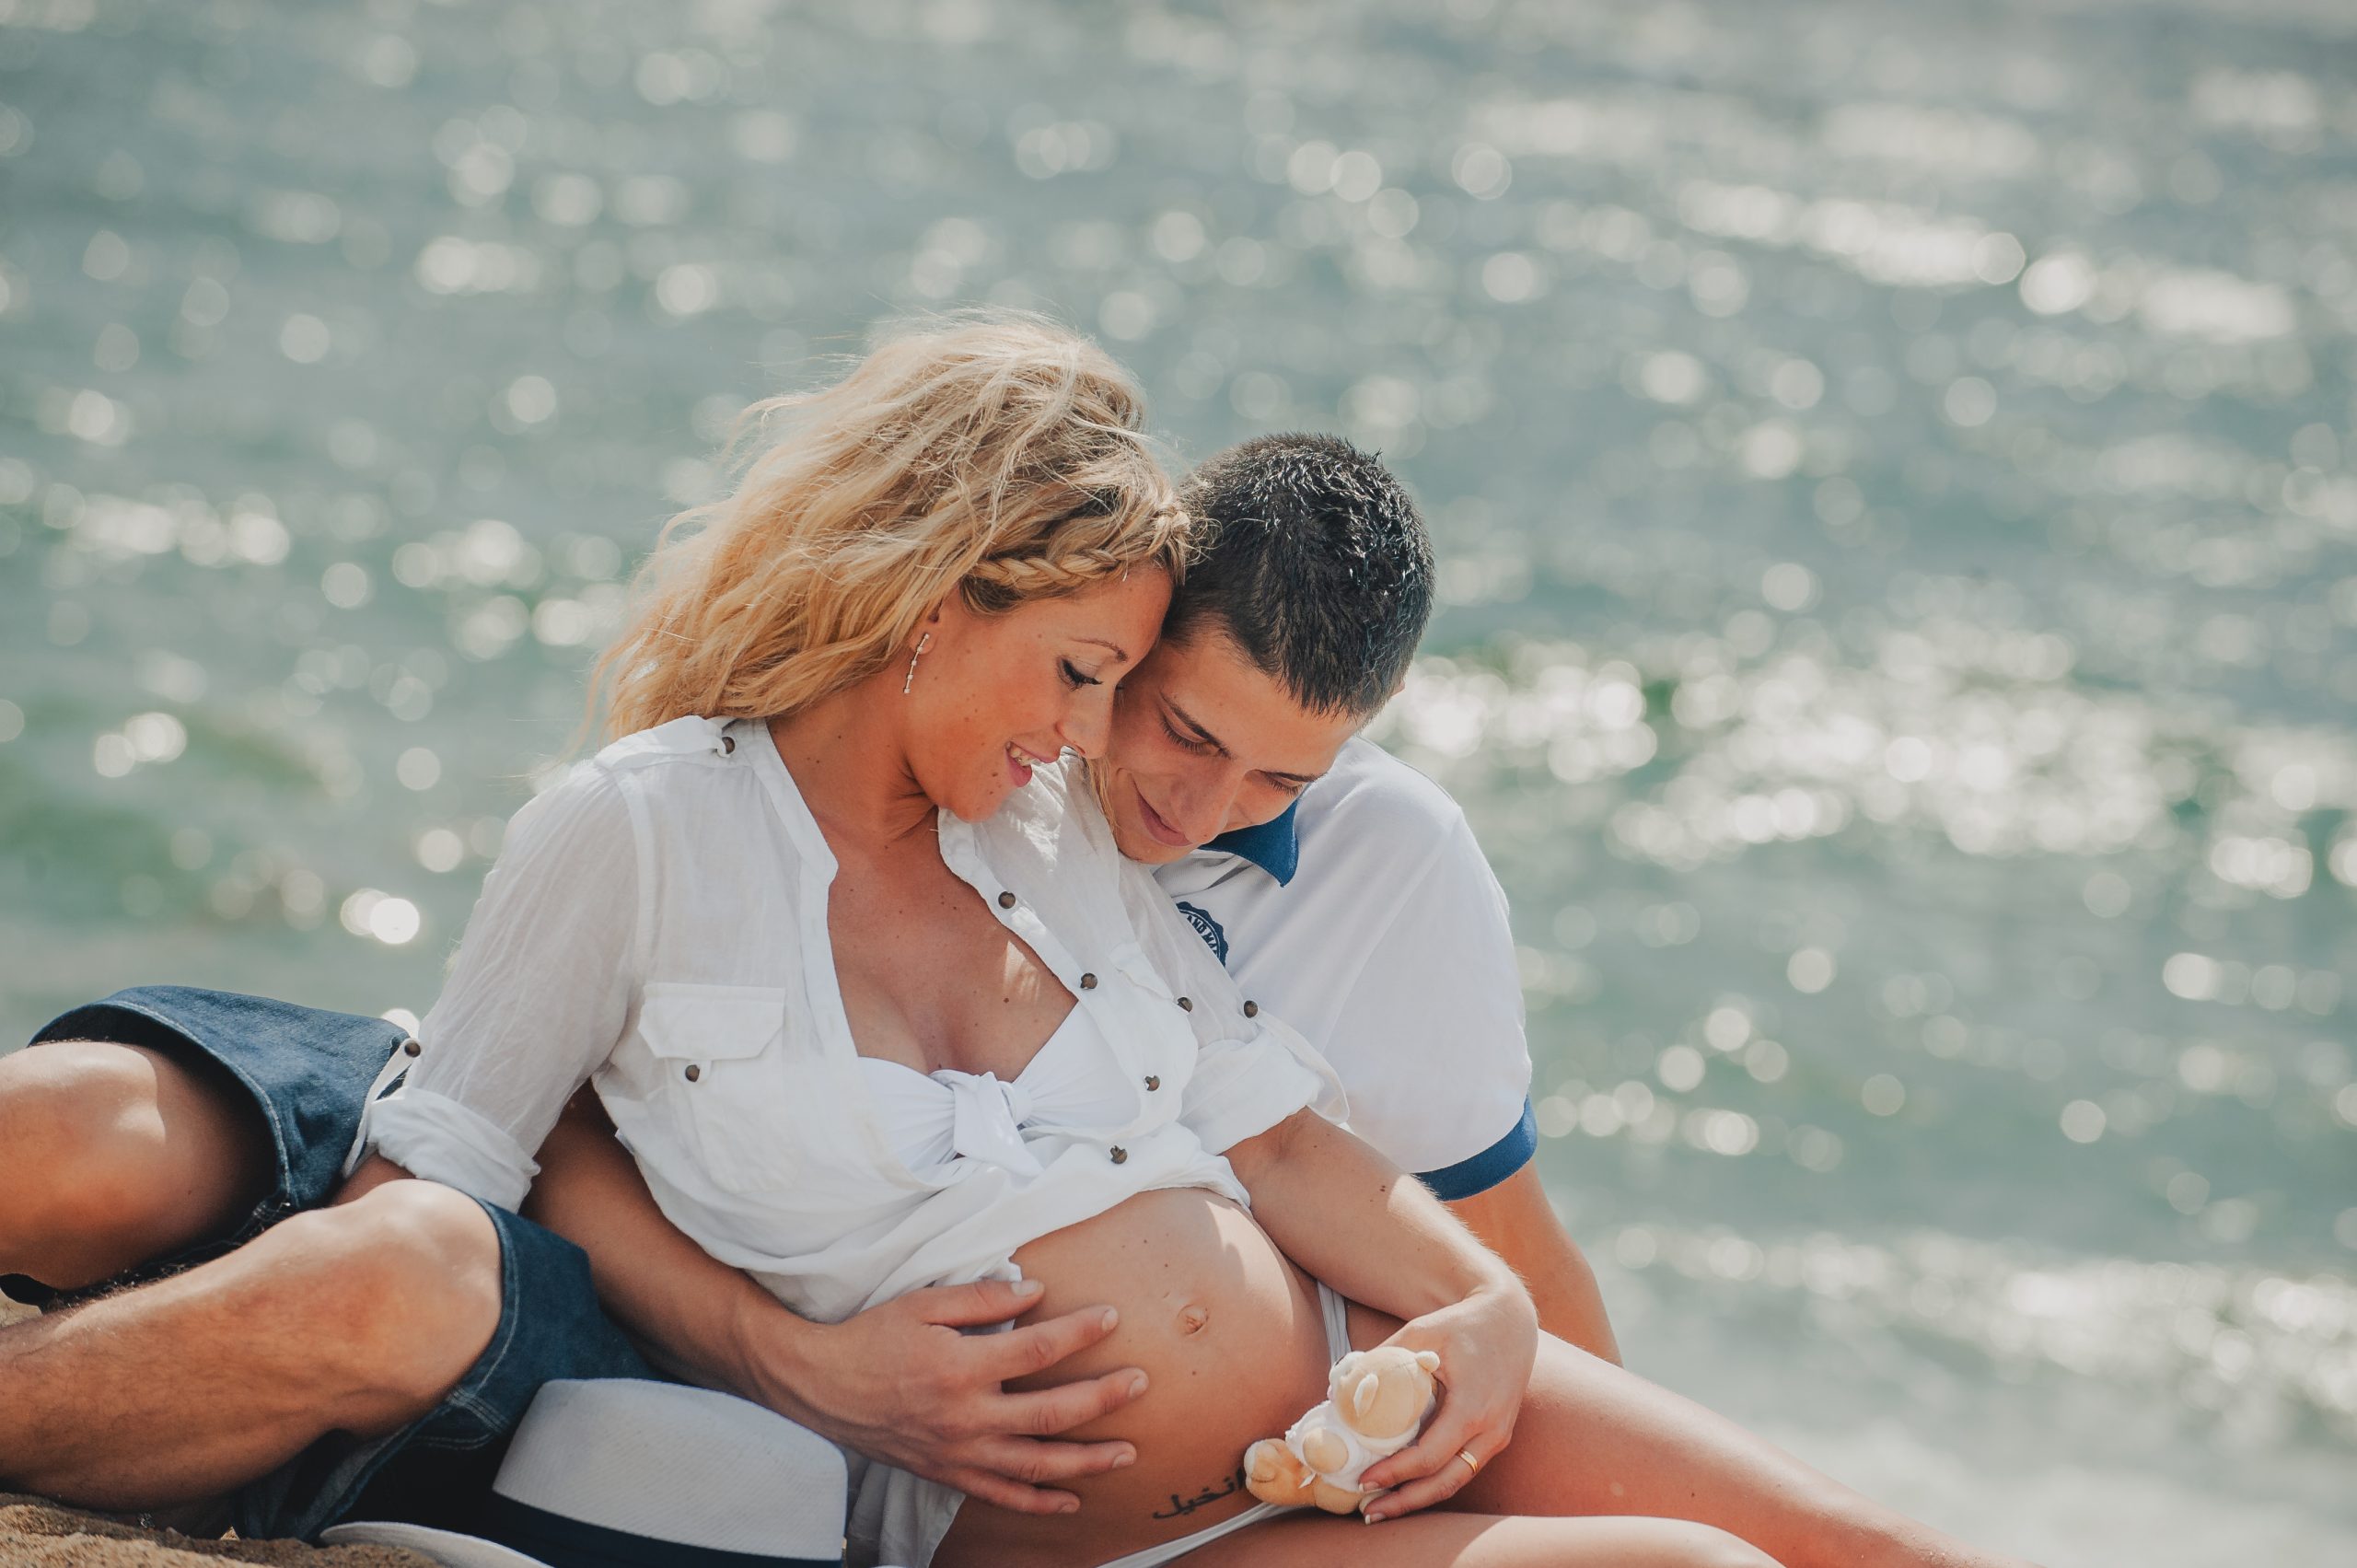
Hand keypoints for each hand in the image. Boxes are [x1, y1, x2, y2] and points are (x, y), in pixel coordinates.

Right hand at [749, 1277, 1148, 1515]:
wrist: (821, 1386)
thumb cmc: (872, 1337)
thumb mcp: (923, 1303)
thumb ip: (982, 1298)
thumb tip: (1036, 1291)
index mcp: (961, 1367)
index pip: (1036, 1350)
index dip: (1078, 1332)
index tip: (1111, 1318)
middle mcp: (965, 1416)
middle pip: (1050, 1412)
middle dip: (1102, 1398)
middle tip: (1141, 1383)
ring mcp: (959, 1451)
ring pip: (1036, 1463)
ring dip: (1086, 1460)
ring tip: (1127, 1453)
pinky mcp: (948, 1473)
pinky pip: (1001, 1494)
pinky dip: (1039, 1501)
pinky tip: (1072, 1499)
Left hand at [1356, 1282, 1537, 1521]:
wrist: (1510, 1320)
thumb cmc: (1463, 1324)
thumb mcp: (1420, 1333)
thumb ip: (1381, 1359)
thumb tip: (1340, 1389)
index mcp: (1473, 1407)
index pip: (1430, 1456)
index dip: (1395, 1473)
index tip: (1364, 1480)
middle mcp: (1491, 1430)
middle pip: (1446, 1482)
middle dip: (1406, 1501)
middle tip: (1369, 1512)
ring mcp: (1497, 1437)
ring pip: (1457, 1481)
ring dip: (1420, 1498)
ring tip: (1383, 1508)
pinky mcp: (1496, 1437)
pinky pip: (1464, 1467)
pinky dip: (1436, 1481)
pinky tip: (1408, 1485)